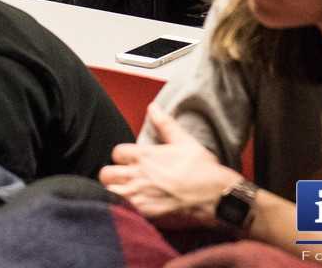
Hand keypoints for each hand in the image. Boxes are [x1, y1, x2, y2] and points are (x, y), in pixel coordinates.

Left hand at [98, 103, 236, 220]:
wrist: (214, 196)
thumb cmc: (201, 168)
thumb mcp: (184, 140)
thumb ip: (165, 123)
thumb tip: (153, 107)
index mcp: (146, 156)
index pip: (116, 152)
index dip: (121, 155)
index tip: (129, 160)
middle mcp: (139, 175)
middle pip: (106, 173)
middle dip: (111, 173)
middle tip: (122, 176)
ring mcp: (141, 196)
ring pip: (109, 193)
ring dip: (113, 191)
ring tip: (123, 191)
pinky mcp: (146, 214)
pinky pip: (122, 211)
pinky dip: (122, 208)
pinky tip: (131, 206)